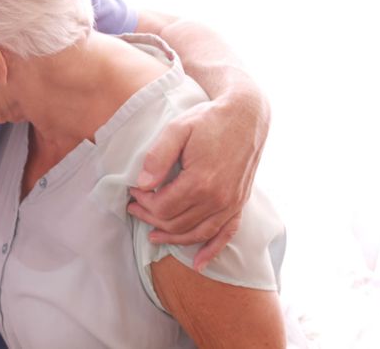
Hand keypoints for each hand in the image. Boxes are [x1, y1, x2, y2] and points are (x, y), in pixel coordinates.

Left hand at [127, 96, 267, 270]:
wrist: (246, 116)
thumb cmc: (208, 120)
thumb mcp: (177, 129)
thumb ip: (157, 157)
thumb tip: (142, 184)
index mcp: (201, 181)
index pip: (163, 207)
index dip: (144, 202)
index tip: (133, 191)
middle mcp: (219, 198)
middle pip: (177, 223)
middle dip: (151, 218)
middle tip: (134, 209)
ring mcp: (232, 203)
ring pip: (197, 233)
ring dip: (172, 237)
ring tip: (152, 234)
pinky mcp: (240, 204)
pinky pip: (226, 234)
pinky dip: (211, 250)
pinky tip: (198, 263)